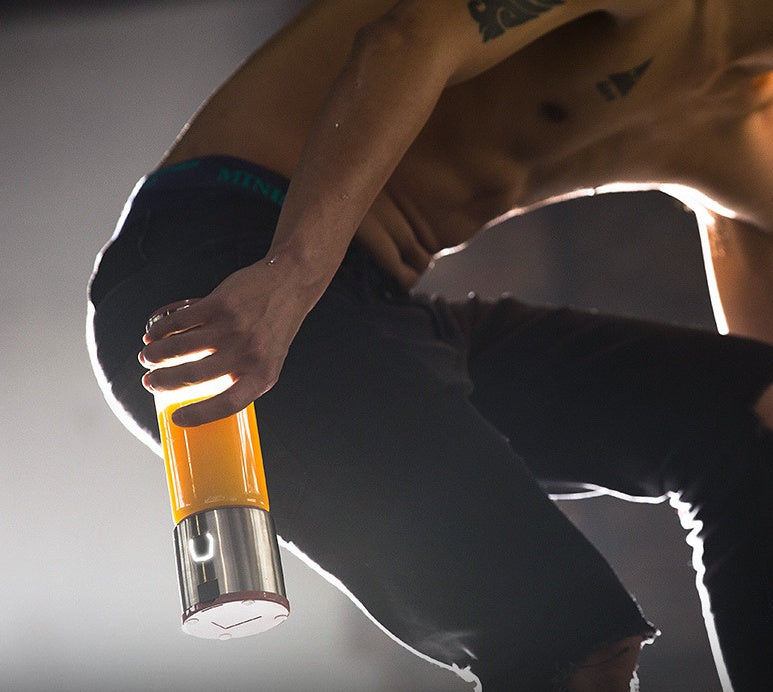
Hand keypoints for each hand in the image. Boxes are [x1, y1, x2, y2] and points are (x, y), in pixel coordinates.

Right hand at [139, 258, 310, 425]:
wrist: (289, 286)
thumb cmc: (275, 328)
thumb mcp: (268, 361)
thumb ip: (241, 378)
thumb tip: (203, 396)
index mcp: (261, 375)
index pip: (227, 404)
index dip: (199, 415)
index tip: (177, 418)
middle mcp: (247, 353)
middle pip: (193, 376)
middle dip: (162, 381)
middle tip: (150, 381)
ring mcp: (232, 327)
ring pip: (180, 347)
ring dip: (156, 354)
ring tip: (148, 357)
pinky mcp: (220, 304)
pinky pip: (180, 320)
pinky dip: (161, 329)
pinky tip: (154, 333)